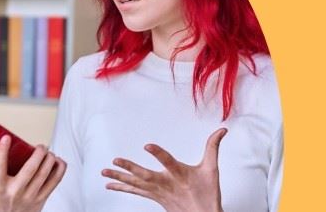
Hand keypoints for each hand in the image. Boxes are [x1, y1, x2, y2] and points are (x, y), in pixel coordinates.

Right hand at [0, 135, 66, 211]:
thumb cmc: (1, 199)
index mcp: (0, 187)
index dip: (1, 151)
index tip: (6, 137)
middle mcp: (16, 192)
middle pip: (29, 170)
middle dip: (37, 154)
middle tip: (39, 145)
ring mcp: (31, 196)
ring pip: (44, 174)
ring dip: (49, 159)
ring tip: (48, 151)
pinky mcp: (42, 198)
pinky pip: (55, 181)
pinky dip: (59, 169)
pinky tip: (58, 161)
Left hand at [102, 128, 226, 211]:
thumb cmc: (207, 193)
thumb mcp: (212, 169)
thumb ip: (213, 147)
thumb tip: (221, 130)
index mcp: (180, 175)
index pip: (168, 162)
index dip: (158, 153)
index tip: (147, 145)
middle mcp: (166, 184)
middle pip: (146, 176)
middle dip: (130, 168)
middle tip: (115, 160)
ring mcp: (158, 192)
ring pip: (136, 184)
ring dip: (119, 177)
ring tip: (104, 171)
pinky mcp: (153, 197)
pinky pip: (135, 192)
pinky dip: (122, 187)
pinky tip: (109, 184)